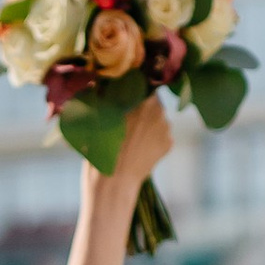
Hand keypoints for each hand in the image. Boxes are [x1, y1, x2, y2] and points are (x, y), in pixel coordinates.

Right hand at [70, 87, 174, 264]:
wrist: (113, 184)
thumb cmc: (98, 149)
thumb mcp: (95, 118)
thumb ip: (103, 97)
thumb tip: (97, 81)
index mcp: (141, 98)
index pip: (142, 83)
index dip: (132, 88)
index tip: (123, 95)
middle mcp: (159, 110)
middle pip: (151, 100)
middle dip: (140, 107)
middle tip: (124, 119)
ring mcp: (167, 128)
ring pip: (157, 118)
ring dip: (147, 123)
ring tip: (129, 138)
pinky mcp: (169, 144)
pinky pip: (161, 134)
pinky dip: (152, 138)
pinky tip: (137, 148)